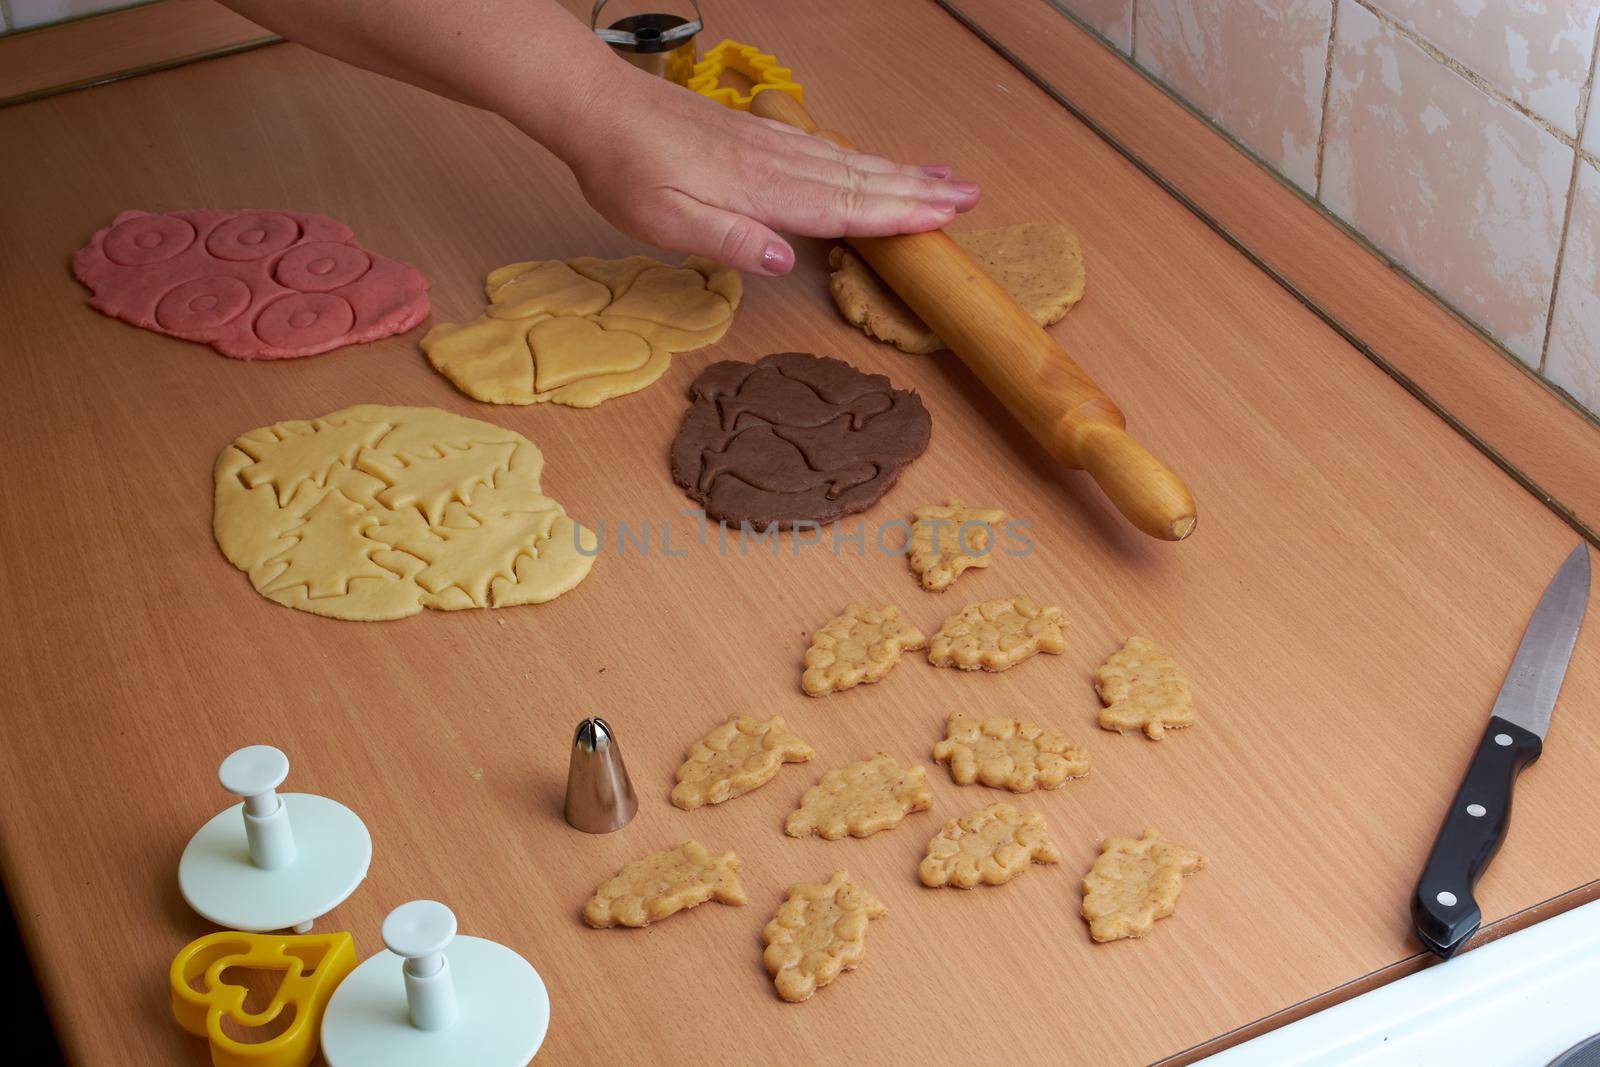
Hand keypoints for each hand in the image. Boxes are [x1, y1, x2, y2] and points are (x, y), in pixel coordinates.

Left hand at [550, 69, 979, 275]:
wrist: (598, 109)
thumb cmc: (625, 171)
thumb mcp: (664, 221)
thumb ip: (728, 239)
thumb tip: (783, 260)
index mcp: (761, 190)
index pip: (844, 207)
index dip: (898, 215)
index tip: (945, 218)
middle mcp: (776, 163)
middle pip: (862, 179)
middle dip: (919, 190)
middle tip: (971, 196)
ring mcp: (769, 146)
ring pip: (850, 162)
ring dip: (901, 171)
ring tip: (944, 177)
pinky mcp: (756, 137)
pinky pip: (825, 150)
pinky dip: (861, 159)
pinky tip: (874, 163)